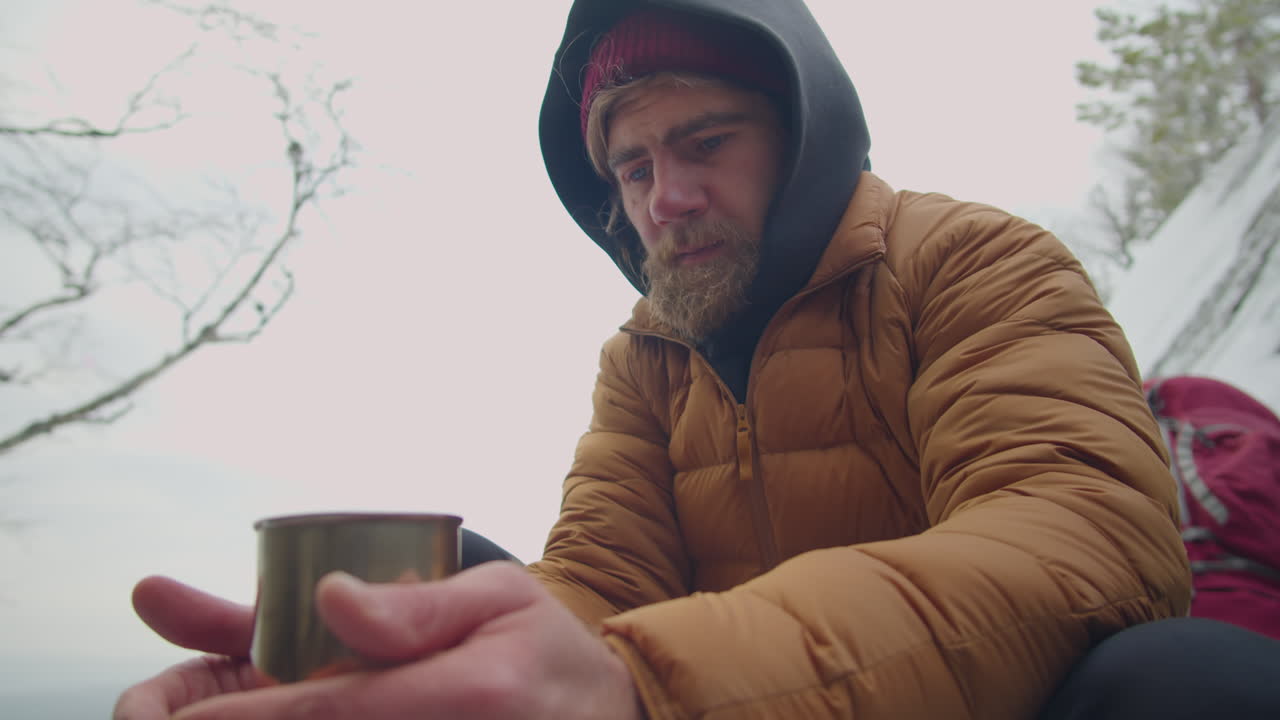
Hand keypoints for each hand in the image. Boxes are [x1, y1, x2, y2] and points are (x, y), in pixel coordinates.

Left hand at [115, 563, 644, 719]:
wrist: (606, 719)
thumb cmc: (545, 650)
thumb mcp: (497, 597)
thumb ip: (412, 606)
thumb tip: (327, 597)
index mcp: (465, 690)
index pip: (331, 710)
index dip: (248, 717)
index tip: (171, 718)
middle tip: (169, 710)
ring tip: (207, 704)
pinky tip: (282, 704)